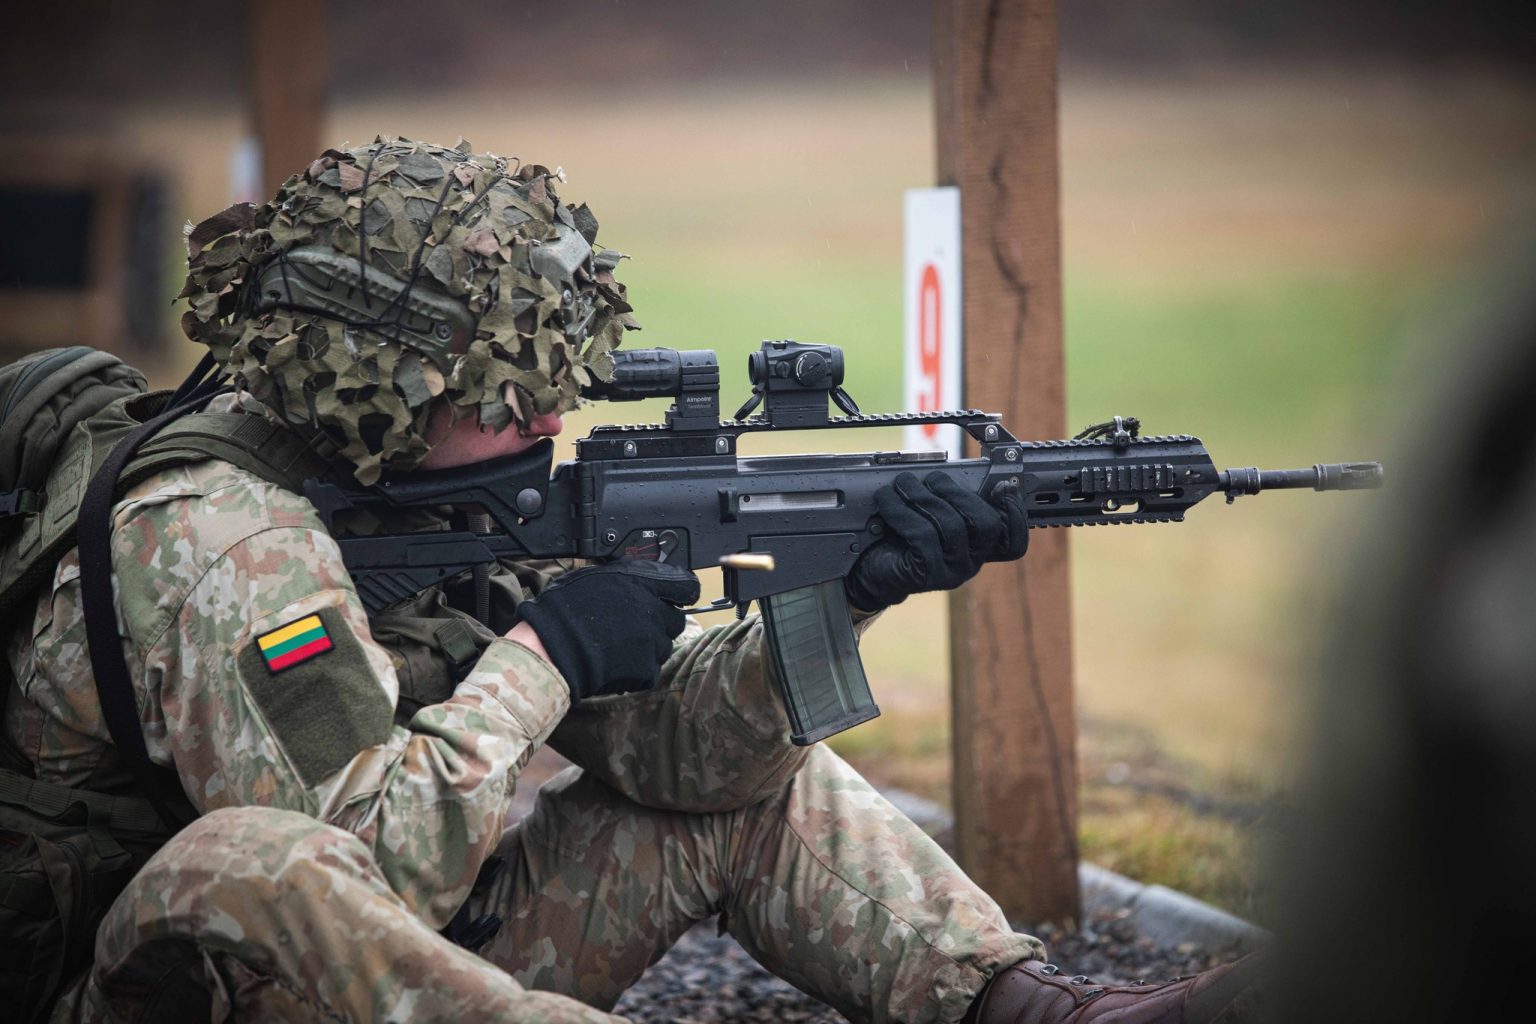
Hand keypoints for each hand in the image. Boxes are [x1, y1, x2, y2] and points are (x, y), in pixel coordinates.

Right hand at [514, 561, 700, 701]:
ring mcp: (651, 642)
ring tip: (620, 646)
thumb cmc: (565, 609)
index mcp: (642, 584)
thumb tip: (640, 580)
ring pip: (663, 646)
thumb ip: (627, 577)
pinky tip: (616, 662)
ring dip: (648, 646)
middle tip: (635, 625)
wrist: (552, 648)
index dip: (680, 592)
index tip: (674, 597)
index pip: (685, 585)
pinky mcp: (645, 669)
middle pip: (675, 619)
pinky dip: (638, 669)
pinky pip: (651, 669)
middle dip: (660, 622)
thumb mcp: (596, 576)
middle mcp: (652, 612)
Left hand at [845, 471, 1027, 612]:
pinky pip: (922, 537)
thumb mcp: (925, 515)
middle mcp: (970, 564)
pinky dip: (902, 512)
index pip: (1012, 541)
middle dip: (958, 493)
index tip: (1003, 485)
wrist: (868, 570)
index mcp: (976, 548)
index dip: (1014, 513)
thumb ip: (944, 499)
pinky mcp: (926, 576)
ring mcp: (951, 572)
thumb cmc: (898, 537)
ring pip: (951, 526)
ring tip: (902, 482)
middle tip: (933, 478)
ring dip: (923, 496)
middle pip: (986, 525)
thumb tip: (948, 472)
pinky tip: (887, 501)